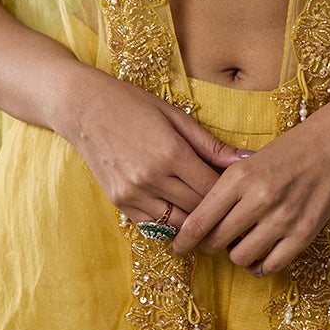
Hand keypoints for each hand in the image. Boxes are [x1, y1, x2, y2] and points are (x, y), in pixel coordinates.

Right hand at [57, 70, 247, 232]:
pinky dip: (169, 221)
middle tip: (226, 205)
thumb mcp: (176, 117)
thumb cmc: (133, 105)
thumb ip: (211, 145)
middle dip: (215, 209)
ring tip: (205, 212)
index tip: (237, 191)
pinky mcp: (119, 202)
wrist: (83, 108)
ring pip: (177, 223)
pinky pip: (154, 225)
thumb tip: (247, 160)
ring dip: (193, 220)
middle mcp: (152, 178)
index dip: (228, 193)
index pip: (212, 189)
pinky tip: (177, 209)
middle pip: (198, 209)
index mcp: (171, 153)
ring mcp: (133, 193)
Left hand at [169, 106, 329, 276]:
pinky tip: (260, 255)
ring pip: (241, 257)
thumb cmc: (285, 153)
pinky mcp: (303, 234)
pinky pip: (271, 265)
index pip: (199, 221)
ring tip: (241, 243)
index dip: (183, 241)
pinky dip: (260, 265)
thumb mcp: (246, 163)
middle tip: (213, 242)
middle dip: (210, 246)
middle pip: (217, 242)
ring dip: (236, 255)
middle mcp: (259, 198)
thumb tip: (197, 224)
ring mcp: (283, 218)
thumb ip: (222, 191)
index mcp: (239, 177)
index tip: (178, 248)